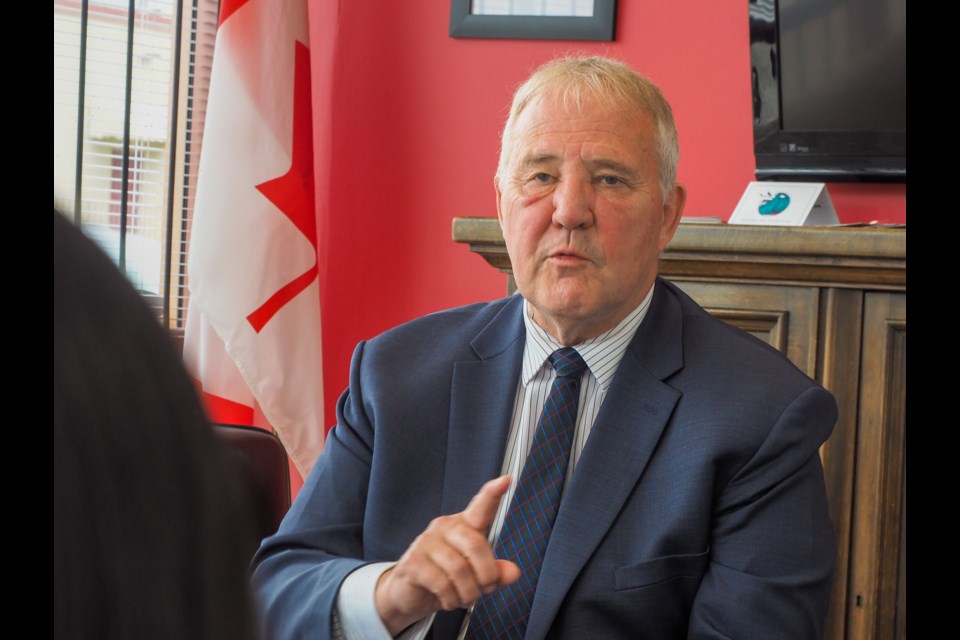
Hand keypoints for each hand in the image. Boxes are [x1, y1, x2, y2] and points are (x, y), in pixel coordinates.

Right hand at [374, 475, 520, 634]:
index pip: (481, 506)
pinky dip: (451, 599)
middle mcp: (444, 527)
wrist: (409, 593)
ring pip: (459, 568)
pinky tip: (450, 600)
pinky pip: (442, 583)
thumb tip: (513, 572)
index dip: (493, 494)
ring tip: (466, 598)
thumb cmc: (445, 577)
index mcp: (464, 525)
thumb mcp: (475, 576)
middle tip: (486, 589)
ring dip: (469, 592)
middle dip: (487, 575)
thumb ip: (496, 572)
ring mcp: (426, 543)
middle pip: (475, 545)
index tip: (506, 480)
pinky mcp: (413, 562)